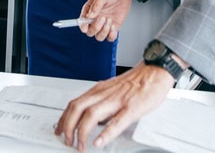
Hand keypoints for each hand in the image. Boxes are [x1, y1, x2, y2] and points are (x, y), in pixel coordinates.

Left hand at [55, 63, 173, 150]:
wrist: (155, 70)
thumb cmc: (136, 81)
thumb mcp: (112, 90)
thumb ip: (102, 103)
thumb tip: (94, 120)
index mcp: (99, 90)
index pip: (74, 103)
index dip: (63, 118)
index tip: (59, 129)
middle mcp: (104, 94)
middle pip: (77, 108)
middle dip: (68, 126)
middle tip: (66, 140)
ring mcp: (117, 100)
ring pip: (91, 114)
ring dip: (82, 132)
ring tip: (79, 145)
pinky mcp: (132, 107)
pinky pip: (117, 121)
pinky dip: (106, 133)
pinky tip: (99, 142)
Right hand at [79, 0, 136, 41]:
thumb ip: (95, 6)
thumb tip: (89, 16)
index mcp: (89, 11)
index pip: (82, 22)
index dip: (82, 26)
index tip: (85, 27)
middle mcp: (95, 19)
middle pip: (90, 32)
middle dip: (95, 28)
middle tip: (102, 18)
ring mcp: (104, 24)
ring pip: (99, 37)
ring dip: (103, 31)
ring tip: (109, 20)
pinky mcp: (113, 27)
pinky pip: (110, 38)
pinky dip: (111, 35)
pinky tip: (113, 27)